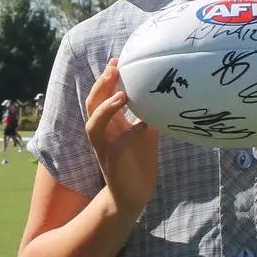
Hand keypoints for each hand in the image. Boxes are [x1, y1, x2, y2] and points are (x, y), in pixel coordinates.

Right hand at [85, 58, 158, 213]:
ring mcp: (105, 149)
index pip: (100, 96)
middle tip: (114, 68)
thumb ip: (149, 114)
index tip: (116, 60)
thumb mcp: (146, 133)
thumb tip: (164, 93)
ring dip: (106, 109)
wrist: (133, 196)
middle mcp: (102, 134)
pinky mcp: (112, 164)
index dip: (105, 79)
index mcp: (109, 124)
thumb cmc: (138, 162)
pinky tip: (143, 126)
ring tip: (122, 95)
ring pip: (94, 125)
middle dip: (101, 85)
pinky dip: (129, 135)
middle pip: (92, 104)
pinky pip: (117, 147)